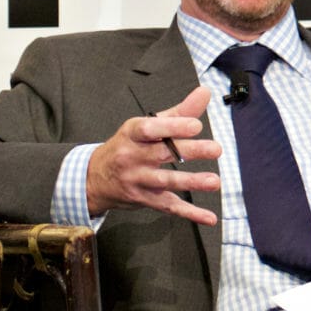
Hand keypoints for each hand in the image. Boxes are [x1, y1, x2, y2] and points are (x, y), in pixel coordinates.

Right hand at [86, 86, 220, 221]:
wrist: (94, 178)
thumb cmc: (127, 146)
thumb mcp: (145, 126)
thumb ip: (178, 112)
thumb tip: (205, 92)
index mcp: (132, 134)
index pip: (149, 128)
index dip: (172, 127)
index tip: (195, 125)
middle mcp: (132, 157)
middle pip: (162, 154)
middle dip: (190, 152)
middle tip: (215, 149)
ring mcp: (137, 180)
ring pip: (165, 182)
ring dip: (191, 182)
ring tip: (215, 181)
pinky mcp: (145, 200)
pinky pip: (168, 206)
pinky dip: (190, 213)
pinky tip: (209, 217)